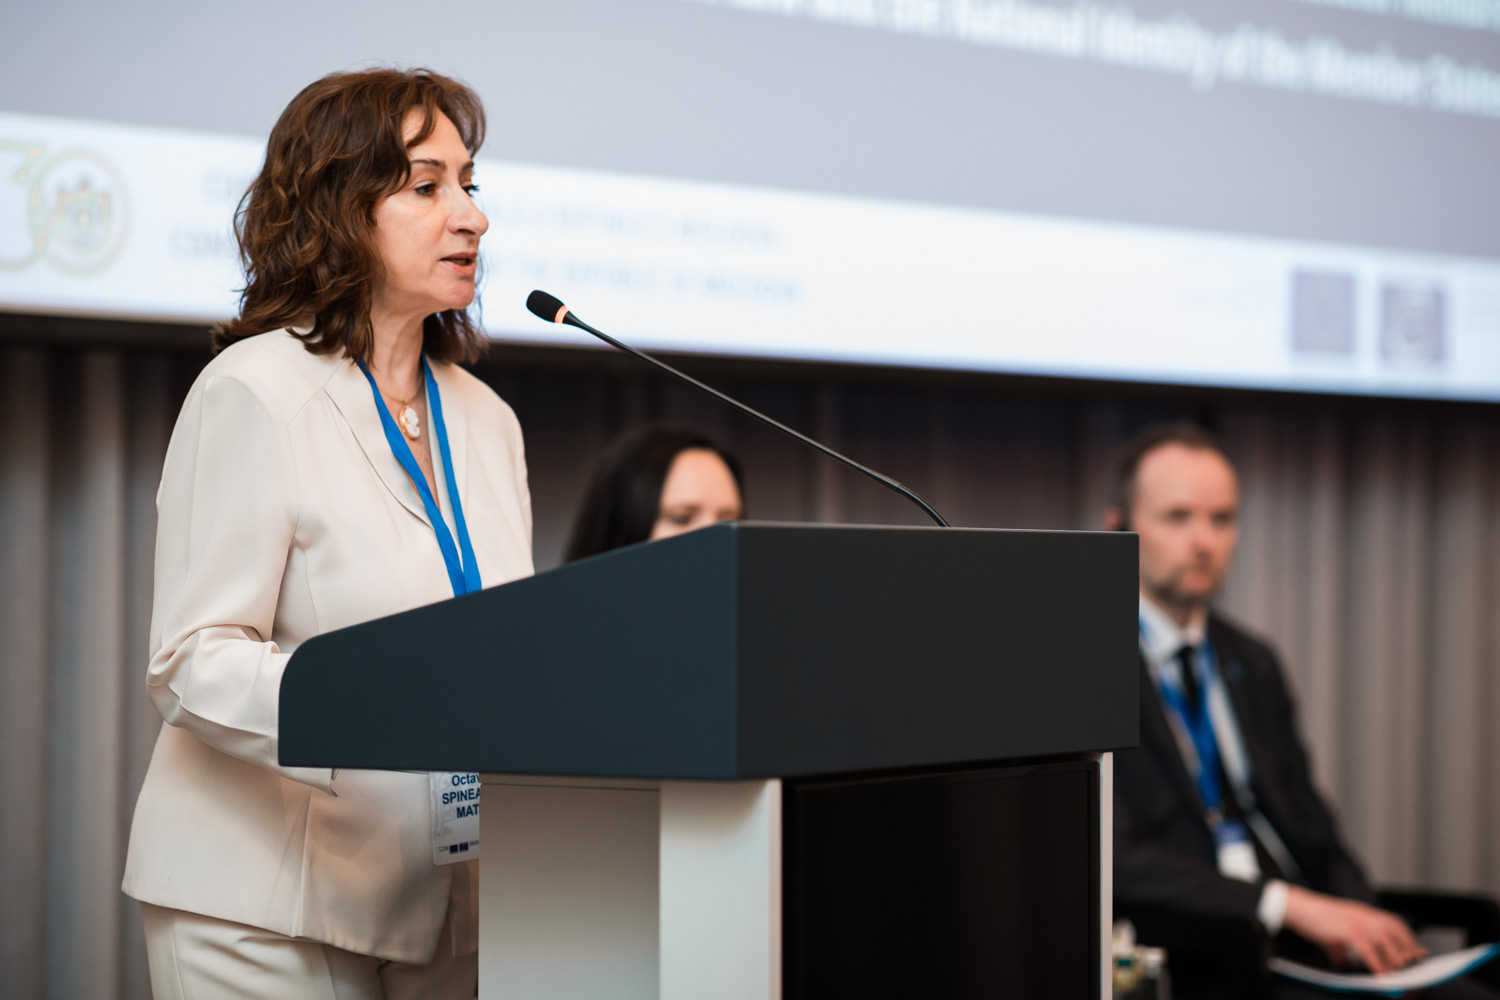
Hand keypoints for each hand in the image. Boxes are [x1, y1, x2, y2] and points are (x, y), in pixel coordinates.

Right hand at [1281, 885, 1426, 973]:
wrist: (1298, 907)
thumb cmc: (1313, 918)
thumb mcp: (1332, 933)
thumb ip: (1341, 948)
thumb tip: (1342, 963)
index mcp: (1364, 913)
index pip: (1396, 923)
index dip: (1409, 939)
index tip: (1419, 952)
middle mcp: (1366, 916)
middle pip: (1398, 933)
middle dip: (1407, 951)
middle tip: (1413, 967)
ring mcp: (1359, 924)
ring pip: (1389, 943)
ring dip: (1396, 961)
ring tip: (1399, 975)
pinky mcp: (1350, 933)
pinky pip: (1371, 952)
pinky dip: (1378, 966)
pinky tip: (1381, 976)